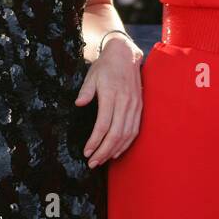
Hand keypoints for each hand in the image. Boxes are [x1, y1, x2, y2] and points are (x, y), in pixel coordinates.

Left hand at [75, 35, 142, 168]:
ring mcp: (134, 106)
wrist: (126, 55)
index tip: (87, 152)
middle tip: (93, 163)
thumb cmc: (106, 66)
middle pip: (116, 134)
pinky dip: (126, 143)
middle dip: (103, 151)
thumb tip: (78, 104)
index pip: (103, 125)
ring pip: (127, 135)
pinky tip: (116, 151)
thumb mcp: (91, 75)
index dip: (95, 141)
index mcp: (112, 95)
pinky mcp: (139, 108)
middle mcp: (125, 103)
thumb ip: (86, 91)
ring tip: (102, 160)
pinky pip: (134, 130)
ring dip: (114, 150)